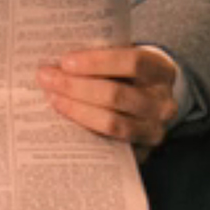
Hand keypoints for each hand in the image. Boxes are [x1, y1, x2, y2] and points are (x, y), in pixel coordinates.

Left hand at [37, 47, 178, 161]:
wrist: (152, 103)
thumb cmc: (130, 75)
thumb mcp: (125, 58)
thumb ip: (101, 57)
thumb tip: (59, 59)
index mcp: (161, 70)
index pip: (133, 62)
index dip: (97, 62)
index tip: (65, 61)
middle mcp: (163, 102)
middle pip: (117, 95)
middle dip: (76, 87)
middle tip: (47, 79)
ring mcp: (155, 131)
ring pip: (112, 123)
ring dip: (77, 110)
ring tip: (52, 98)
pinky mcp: (143, 153)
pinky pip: (109, 147)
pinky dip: (84, 134)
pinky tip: (64, 123)